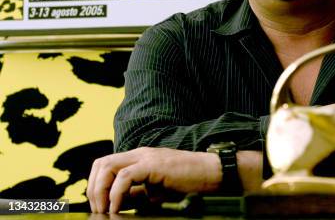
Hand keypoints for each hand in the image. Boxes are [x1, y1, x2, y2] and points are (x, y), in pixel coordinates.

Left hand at [87, 147, 221, 212]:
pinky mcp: (154, 165)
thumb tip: (116, 205)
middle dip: (93, 188)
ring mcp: (146, 157)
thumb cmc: (189, 183)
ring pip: (108, 166)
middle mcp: (139, 154)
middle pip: (101, 163)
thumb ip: (136, 195)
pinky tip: (118, 207)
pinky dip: (116, 193)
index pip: (106, 164)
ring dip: (100, 190)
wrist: (211, 174)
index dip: (96, 185)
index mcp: (139, 158)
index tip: (99, 206)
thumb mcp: (156, 192)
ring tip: (105, 209)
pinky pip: (125, 177)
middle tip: (98, 209)